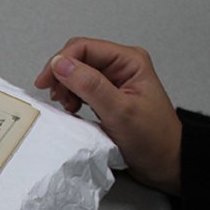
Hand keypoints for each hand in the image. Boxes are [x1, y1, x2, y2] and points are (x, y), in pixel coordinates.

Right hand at [34, 37, 181, 194]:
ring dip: (66, 87)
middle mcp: (122, 66)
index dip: (61, 62)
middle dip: (61, 74)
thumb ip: (90, 86)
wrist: (165, 162)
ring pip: (78, 73)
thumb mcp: (119, 112)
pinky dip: (72, 97)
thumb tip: (62, 64)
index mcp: (129, 61)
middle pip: (79, 57)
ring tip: (66, 105)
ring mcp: (114, 81)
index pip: (85, 47)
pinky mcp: (108, 95)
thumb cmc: (153, 139)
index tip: (45, 82)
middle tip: (53, 95)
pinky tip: (72, 110)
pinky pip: (82, 88)